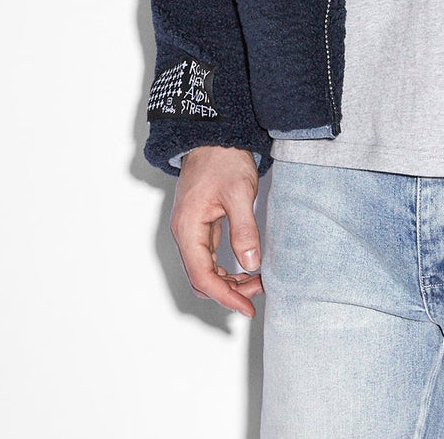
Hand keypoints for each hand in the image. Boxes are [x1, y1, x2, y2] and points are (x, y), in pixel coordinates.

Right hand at [169, 145, 263, 316]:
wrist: (213, 135)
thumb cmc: (222, 158)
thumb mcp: (239, 192)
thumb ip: (244, 229)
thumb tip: (250, 264)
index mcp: (187, 228)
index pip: (202, 277)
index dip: (225, 296)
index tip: (248, 307)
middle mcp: (184, 233)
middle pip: (202, 278)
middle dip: (229, 290)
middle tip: (259, 290)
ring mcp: (191, 229)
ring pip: (206, 270)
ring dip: (229, 280)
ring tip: (257, 279)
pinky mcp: (200, 224)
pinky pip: (210, 257)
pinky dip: (226, 267)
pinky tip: (246, 266)